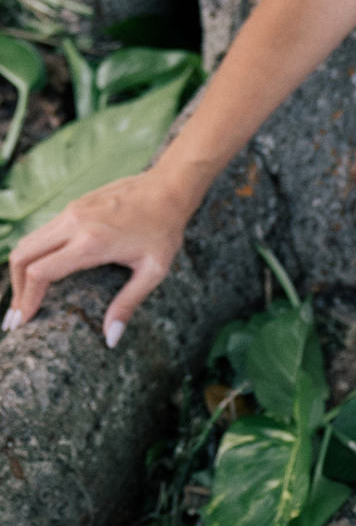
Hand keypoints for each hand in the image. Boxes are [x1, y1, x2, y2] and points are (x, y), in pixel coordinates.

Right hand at [3, 171, 192, 346]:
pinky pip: (42, 232)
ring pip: (29, 242)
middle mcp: (74, 223)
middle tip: (16, 317)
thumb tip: (111, 338)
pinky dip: (33, 254)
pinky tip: (40, 273)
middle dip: (15, 289)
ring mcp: (71, 211)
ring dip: (20, 271)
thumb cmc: (164, 230)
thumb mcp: (153, 271)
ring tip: (24, 299)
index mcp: (92, 242)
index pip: (40, 272)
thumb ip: (128, 304)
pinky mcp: (73, 205)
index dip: (27, 299)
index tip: (22, 321)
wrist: (169, 187)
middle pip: (23, 256)